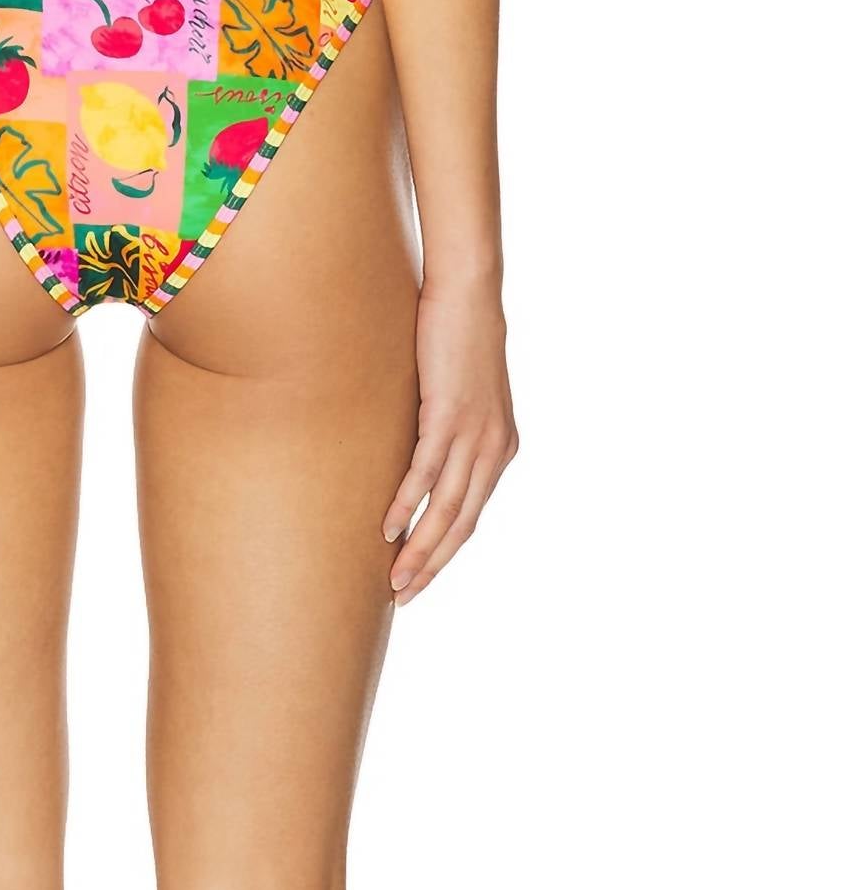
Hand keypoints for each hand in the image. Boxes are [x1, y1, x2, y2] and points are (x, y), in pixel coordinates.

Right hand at [383, 278, 517, 606]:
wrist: (469, 292)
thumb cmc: (456, 338)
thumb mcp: (458, 395)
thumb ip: (446, 431)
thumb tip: (415, 455)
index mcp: (499, 450)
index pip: (472, 517)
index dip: (444, 554)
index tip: (418, 581)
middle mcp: (494, 449)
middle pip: (462, 524)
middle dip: (432, 566)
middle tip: (403, 597)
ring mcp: (474, 434)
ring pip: (447, 507)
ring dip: (419, 549)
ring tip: (394, 578)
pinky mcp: (450, 415)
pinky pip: (427, 473)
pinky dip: (408, 505)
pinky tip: (389, 530)